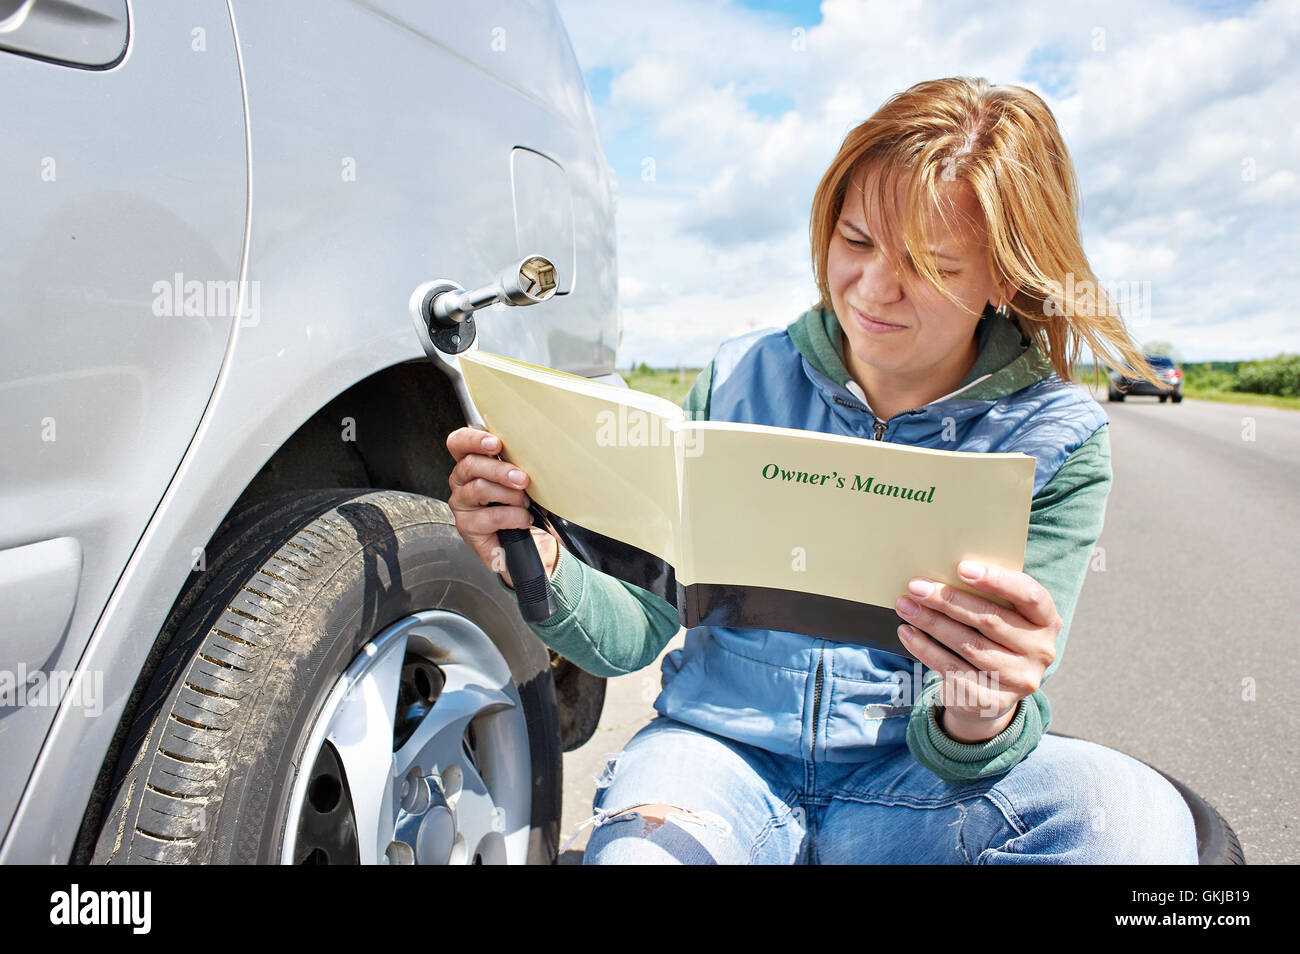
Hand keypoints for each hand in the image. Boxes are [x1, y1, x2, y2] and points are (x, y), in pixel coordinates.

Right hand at [445, 426, 560, 587]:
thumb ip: (517, 463)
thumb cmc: (523, 507)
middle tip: (522, 479)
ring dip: (509, 495)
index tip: (495, 444)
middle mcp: (462, 483)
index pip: (459, 443)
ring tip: (525, 503)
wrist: (529, 544)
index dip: (473, 439)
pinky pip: (489, 517)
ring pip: (479, 489)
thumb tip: (532, 449)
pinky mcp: (467, 527)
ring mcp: (462, 506)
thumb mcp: (521, 480)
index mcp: (472, 465)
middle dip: (500, 470)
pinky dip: (513, 517)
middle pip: (470, 465)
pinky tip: (523, 520)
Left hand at [893, 560, 1060, 742]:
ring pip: (969, 646)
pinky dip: (926, 650)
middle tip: (916, 587)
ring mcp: (1019, 680)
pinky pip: (954, 672)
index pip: (1029, 595)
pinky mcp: (994, 701)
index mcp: (1047, 620)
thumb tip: (941, 571)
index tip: (962, 568)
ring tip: (905, 606)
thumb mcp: (1002, 614)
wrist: (992, 691)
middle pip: (990, 620)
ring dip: (931, 623)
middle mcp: (1041, 651)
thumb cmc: (993, 636)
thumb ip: (985, 595)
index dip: (997, 580)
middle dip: (948, 600)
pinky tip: (908, 634)